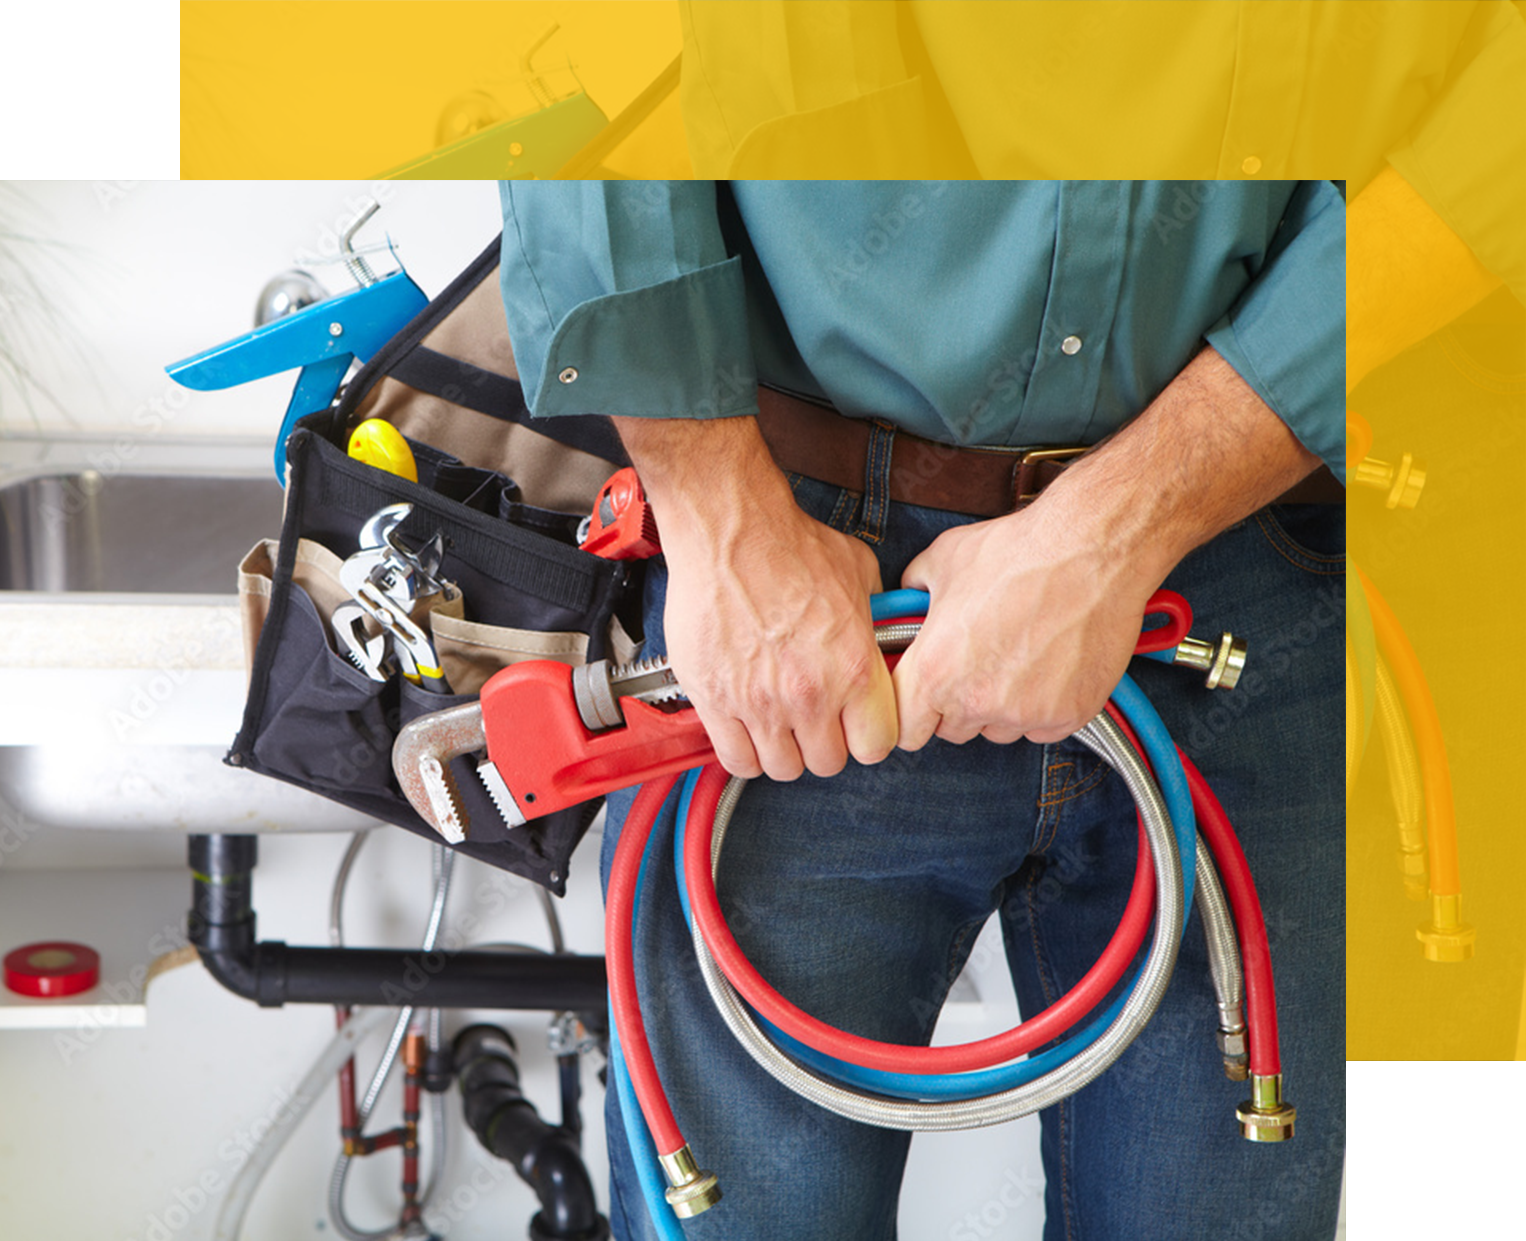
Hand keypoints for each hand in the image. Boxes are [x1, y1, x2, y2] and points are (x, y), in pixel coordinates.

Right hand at [661, 498, 897, 779]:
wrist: (729, 531)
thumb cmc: (788, 544)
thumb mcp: (858, 573)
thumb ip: (874, 614)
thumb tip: (881, 628)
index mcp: (853, 668)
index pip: (876, 745)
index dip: (867, 737)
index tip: (856, 726)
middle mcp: (810, 695)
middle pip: (828, 763)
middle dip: (824, 745)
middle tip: (814, 721)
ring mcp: (761, 703)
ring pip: (782, 768)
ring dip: (783, 751)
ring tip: (778, 725)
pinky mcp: (716, 702)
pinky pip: (736, 760)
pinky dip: (744, 753)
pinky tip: (746, 729)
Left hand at [892, 498, 1155, 748]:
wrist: (1090, 550)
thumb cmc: (1018, 552)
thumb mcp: (944, 560)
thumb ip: (915, 590)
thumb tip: (909, 599)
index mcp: (935, 672)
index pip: (906, 729)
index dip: (913, 714)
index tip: (924, 701)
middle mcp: (976, 702)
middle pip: (952, 730)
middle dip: (958, 704)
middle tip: (978, 663)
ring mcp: (1024, 714)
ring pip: (999, 730)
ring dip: (1001, 707)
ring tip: (1019, 656)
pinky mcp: (1068, 716)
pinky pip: (1042, 728)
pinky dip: (1043, 707)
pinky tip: (1050, 666)